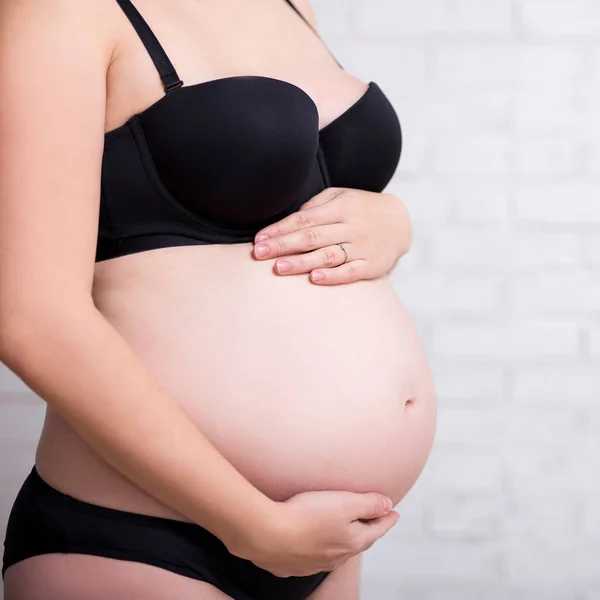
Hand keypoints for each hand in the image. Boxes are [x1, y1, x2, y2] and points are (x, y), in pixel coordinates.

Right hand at [227, 490, 398, 576]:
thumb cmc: (305, 516)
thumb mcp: (344, 503)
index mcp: (351, 542)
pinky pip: (311, 557)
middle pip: (358, 542)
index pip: (376, 530)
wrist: (267, 535)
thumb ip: (368, 504)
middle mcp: (335, 557)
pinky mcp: (292, 564)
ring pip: (336, 552)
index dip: (386, 519)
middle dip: (368, 531)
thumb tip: (388, 505)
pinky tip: (313, 543)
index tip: (394, 512)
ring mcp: (313, 563)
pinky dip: (319, 548)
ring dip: (344, 541)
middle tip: (375, 521)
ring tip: (346, 532)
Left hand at [252, 188, 411, 284]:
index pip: (304, 219)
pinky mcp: (371, 265)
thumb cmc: (363, 208)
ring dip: (302, 262)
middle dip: (283, 245)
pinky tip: (315, 278)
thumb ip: (317, 205)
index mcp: (340, 207)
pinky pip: (350, 271)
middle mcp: (350, 227)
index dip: (281, 229)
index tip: (260, 239)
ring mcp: (361, 247)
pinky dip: (333, 276)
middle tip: (259, 254)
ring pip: (327, 255)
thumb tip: (293, 219)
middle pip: (312, 237)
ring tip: (279, 267)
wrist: (401, 222)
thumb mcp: (342, 196)